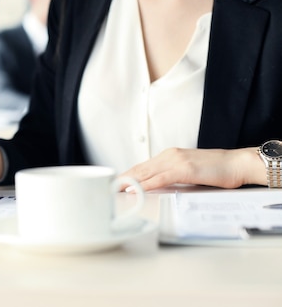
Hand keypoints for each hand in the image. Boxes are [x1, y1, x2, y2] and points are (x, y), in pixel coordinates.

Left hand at [121, 147, 264, 190]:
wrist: (239, 163)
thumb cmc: (218, 170)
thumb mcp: (190, 173)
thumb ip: (172, 177)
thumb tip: (157, 188)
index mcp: (169, 155)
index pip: (142, 167)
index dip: (126, 177)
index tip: (114, 186)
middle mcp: (169, 155)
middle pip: (139, 169)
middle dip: (122, 180)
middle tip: (107, 190)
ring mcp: (176, 161)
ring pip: (145, 173)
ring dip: (128, 183)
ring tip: (114, 191)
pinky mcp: (184, 169)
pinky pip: (160, 178)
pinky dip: (145, 185)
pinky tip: (135, 190)